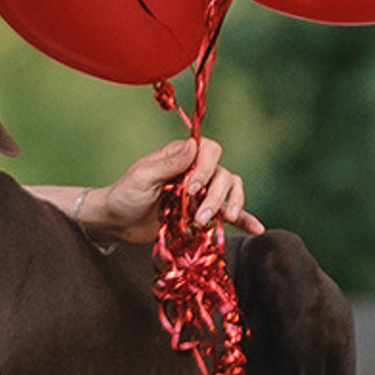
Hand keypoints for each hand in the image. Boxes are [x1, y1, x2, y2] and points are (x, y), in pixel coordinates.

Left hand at [79, 134, 263, 244]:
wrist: (117, 222)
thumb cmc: (124, 194)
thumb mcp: (142, 177)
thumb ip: (168, 164)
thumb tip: (193, 146)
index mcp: (180, 156)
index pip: (209, 150)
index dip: (207, 168)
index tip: (191, 189)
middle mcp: (196, 172)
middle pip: (223, 174)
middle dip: (216, 195)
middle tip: (199, 215)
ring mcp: (202, 194)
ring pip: (231, 190)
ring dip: (231, 205)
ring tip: (219, 221)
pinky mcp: (203, 215)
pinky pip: (231, 215)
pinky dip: (245, 220)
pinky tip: (257, 229)